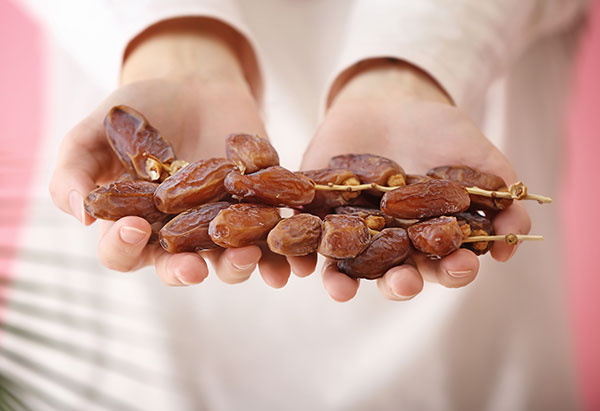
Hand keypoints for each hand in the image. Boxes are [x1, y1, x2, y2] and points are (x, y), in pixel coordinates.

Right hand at [49, 18, 307, 286]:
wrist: (192, 82)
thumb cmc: (137, 109)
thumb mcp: (95, 132)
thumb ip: (75, 170)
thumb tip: (79, 215)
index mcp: (136, 224)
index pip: (123, 251)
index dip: (125, 246)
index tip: (134, 227)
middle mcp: (179, 235)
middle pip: (181, 267)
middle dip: (187, 271)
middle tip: (196, 268)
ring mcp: (222, 223)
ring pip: (229, 259)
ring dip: (239, 265)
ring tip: (249, 257)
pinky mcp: (258, 207)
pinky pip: (270, 232)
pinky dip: (282, 247)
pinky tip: (292, 256)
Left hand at [301, 59, 530, 301]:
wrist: (389, 100)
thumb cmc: (438, 131)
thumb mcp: (477, 156)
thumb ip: (500, 195)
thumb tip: (513, 241)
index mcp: (429, 237)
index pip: (444, 264)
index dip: (454, 269)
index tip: (462, 265)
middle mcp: (390, 242)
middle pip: (395, 273)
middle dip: (401, 282)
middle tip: (406, 281)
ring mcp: (352, 230)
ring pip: (347, 266)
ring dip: (343, 282)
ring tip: (341, 289)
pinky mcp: (317, 211)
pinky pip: (307, 236)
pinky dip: (302, 251)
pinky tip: (299, 263)